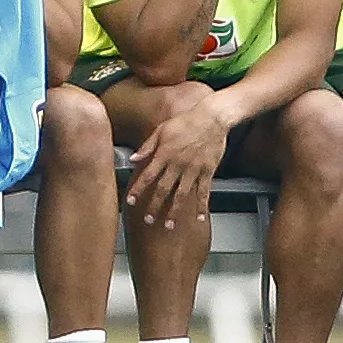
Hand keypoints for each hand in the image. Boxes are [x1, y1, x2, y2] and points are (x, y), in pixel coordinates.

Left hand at [125, 101, 229, 227]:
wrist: (212, 117)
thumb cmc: (186, 121)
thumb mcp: (162, 129)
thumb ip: (147, 146)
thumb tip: (133, 158)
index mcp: (164, 154)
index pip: (147, 175)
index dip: (138, 189)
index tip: (131, 201)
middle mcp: (177, 164)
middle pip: (163, 190)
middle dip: (154, 206)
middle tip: (148, 220)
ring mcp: (193, 170)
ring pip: (181, 195)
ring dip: (174, 212)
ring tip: (169, 225)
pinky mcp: (207, 171)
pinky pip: (204, 192)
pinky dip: (201, 206)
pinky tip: (199, 217)